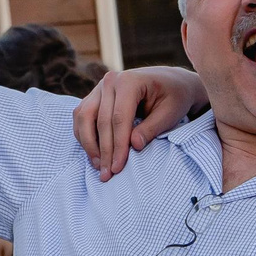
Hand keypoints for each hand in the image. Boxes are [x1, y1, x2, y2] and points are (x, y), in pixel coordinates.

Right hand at [74, 66, 207, 179]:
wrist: (170, 81)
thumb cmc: (173, 97)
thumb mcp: (170, 113)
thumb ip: (152, 128)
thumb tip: (134, 146)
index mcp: (130, 81)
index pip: (119, 118)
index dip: (117, 145)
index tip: (118, 167)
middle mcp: (110, 81)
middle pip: (100, 120)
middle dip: (104, 151)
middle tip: (107, 174)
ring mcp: (100, 87)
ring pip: (84, 117)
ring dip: (88, 144)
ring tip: (99, 166)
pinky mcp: (95, 95)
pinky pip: (82, 116)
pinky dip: (84, 135)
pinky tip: (93, 153)